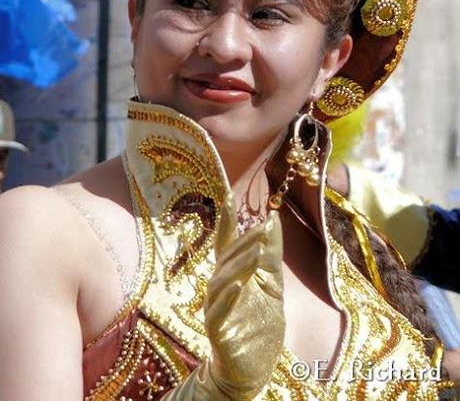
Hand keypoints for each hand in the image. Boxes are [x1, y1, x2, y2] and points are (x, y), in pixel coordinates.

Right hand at [163, 194, 284, 399]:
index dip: (226, 221)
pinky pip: (219, 313)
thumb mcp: (272, 285)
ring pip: (221, 281)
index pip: (226, 244)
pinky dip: (227, 298)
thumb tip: (272, 218)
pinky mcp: (219, 332)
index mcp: (231, 275)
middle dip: (244, 241)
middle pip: (226, 259)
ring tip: (256, 251)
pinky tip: (239, 285)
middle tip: (262, 227)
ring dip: (238, 265)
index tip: (229, 197)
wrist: (252, 368)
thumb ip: (270, 255)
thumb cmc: (259, 323)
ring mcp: (216, 309)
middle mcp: (219, 288)